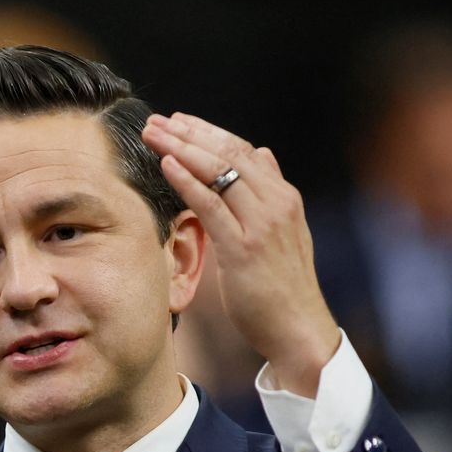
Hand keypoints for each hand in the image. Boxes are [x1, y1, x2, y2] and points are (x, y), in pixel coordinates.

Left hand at [142, 112, 339, 395]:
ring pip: (218, 173)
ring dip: (181, 149)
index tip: (179, 121)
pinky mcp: (244, 248)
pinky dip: (187, 182)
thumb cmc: (284, 287)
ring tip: (152, 134)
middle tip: (156, 121)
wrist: (299, 329)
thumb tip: (263, 154)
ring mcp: (262, 225)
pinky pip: (211, 206)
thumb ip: (270, 193)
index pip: (243, 151)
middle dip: (189, 134)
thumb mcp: (284, 232)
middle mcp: (276, 204)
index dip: (208, 133)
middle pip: (228, 154)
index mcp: (284, 198)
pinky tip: (166, 166)